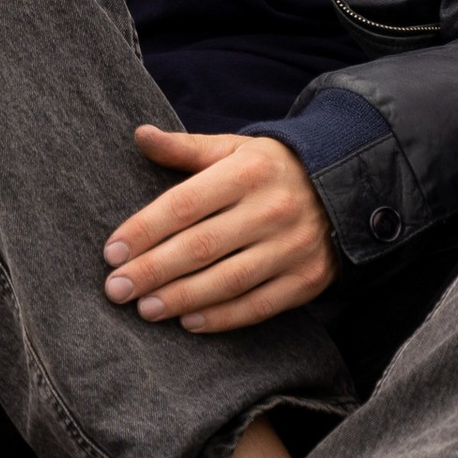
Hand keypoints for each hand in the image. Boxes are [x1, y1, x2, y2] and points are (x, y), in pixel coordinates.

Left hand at [100, 128, 337, 332]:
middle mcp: (271, 209)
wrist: (347, 188)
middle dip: (153, 271)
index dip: (144, 230)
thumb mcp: (233, 148)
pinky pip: (259, 305)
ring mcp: (291, 247)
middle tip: (115, 289)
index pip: (184, 204)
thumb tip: (140, 134)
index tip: (111, 253)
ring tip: (144, 309)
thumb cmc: (271, 169)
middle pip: (200, 246)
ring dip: (181, 298)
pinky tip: (189, 322)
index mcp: (247, 172)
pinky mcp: (307, 279)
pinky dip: (223, 317)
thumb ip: (186, 148)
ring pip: (228, 280)